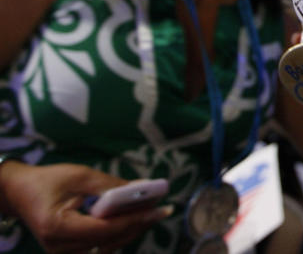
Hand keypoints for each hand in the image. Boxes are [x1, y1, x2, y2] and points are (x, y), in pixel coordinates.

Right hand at [0, 161, 171, 253]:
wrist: (20, 193)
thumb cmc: (49, 181)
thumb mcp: (80, 176)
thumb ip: (112, 185)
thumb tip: (144, 187)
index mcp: (59, 227)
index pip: (106, 229)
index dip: (134, 219)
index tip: (159, 209)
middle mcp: (60, 247)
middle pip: (110, 241)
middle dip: (138, 224)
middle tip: (162, 209)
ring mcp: (64, 253)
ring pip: (108, 247)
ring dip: (131, 230)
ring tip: (152, 213)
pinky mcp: (70, 252)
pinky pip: (101, 247)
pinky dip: (119, 234)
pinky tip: (134, 220)